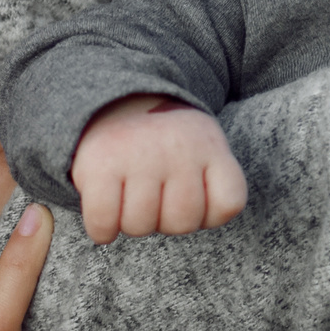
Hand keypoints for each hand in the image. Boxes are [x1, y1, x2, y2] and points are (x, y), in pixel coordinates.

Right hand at [72, 95, 249, 244]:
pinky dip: (102, 229)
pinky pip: (103, 225)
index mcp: (209, 144)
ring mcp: (138, 156)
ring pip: (141, 226)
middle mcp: (177, 147)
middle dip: (165, 220)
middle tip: (154, 195)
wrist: (112, 101)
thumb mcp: (200, 148)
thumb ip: (212, 185)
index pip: (230, 203)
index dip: (209, 213)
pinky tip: (105, 211)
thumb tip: (197, 219)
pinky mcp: (99, 166)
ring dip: (130, 222)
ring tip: (128, 195)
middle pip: (182, 223)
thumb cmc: (162, 144)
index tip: (191, 193)